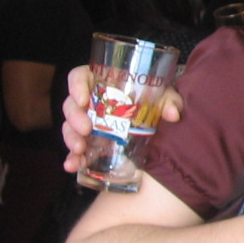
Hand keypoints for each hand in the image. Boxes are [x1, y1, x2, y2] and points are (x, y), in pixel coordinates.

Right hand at [60, 65, 183, 172]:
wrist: (156, 120)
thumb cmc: (154, 100)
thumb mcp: (162, 96)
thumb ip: (169, 101)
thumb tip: (173, 114)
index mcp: (102, 81)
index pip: (80, 76)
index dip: (76, 85)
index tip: (83, 99)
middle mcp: (91, 101)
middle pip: (72, 104)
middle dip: (75, 117)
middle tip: (86, 128)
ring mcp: (88, 122)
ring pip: (70, 127)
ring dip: (71, 138)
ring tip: (79, 150)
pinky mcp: (90, 142)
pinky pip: (76, 149)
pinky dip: (73, 157)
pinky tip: (72, 166)